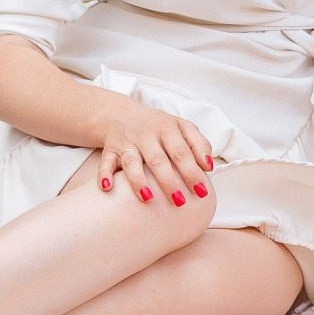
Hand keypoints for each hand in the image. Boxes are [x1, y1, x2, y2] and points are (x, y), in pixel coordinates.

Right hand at [95, 101, 214, 205]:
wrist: (122, 114)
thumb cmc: (158, 126)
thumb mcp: (182, 127)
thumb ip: (199, 144)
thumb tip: (208, 166)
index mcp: (167, 129)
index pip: (182, 152)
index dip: (192, 171)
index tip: (201, 191)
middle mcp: (146, 135)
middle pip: (158, 159)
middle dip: (169, 180)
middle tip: (179, 201)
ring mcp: (127, 142)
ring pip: (131, 162)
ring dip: (138, 180)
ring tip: (147, 198)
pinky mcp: (110, 150)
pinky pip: (106, 162)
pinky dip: (104, 175)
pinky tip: (107, 188)